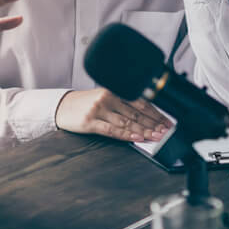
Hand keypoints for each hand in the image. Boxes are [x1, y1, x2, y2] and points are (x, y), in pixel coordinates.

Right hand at [55, 88, 172, 141]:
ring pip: (126, 122)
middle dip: (154, 124)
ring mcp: (98, 110)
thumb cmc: (84, 104)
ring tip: (156, 137)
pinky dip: (126, 134)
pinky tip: (137, 138)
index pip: (139, 102)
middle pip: (135, 113)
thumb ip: (122, 105)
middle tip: (166, 132)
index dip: (156, 114)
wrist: (61, 106)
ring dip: (144, 131)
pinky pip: (112, 130)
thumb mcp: (104, 98)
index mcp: (113, 90)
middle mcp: (107, 98)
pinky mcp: (89, 122)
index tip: (167, 122)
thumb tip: (146, 118)